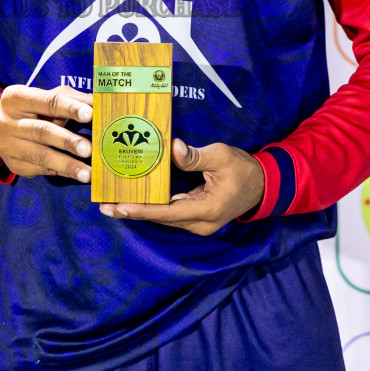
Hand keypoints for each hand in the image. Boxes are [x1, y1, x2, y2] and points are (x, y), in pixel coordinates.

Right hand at [0, 84, 92, 181]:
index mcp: (16, 98)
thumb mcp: (47, 97)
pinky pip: (40, 169)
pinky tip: (77, 175)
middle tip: (88, 149)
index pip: (47, 102)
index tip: (89, 114)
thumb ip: (72, 98)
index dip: (69, 108)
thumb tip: (98, 102)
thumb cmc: (32, 109)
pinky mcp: (13, 165)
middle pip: (41, 131)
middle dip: (67, 141)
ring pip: (40, 156)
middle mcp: (7, 122)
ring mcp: (8, 146)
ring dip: (66, 164)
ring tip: (87, 172)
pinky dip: (61, 172)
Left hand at [99, 139, 264, 235]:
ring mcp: (199, 223)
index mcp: (207, 210)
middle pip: (161, 218)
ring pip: (164, 218)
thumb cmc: (243, 169)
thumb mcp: (221, 157)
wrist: (264, 185)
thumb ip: (195, 156)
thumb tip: (172, 147)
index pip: (167, 212)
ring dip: (140, 211)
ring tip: (113, 204)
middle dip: (133, 212)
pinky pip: (171, 213)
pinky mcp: (197, 217)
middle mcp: (200, 223)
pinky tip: (135, 200)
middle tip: (105, 205)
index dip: (142, 210)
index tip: (119, 207)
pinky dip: (152, 207)